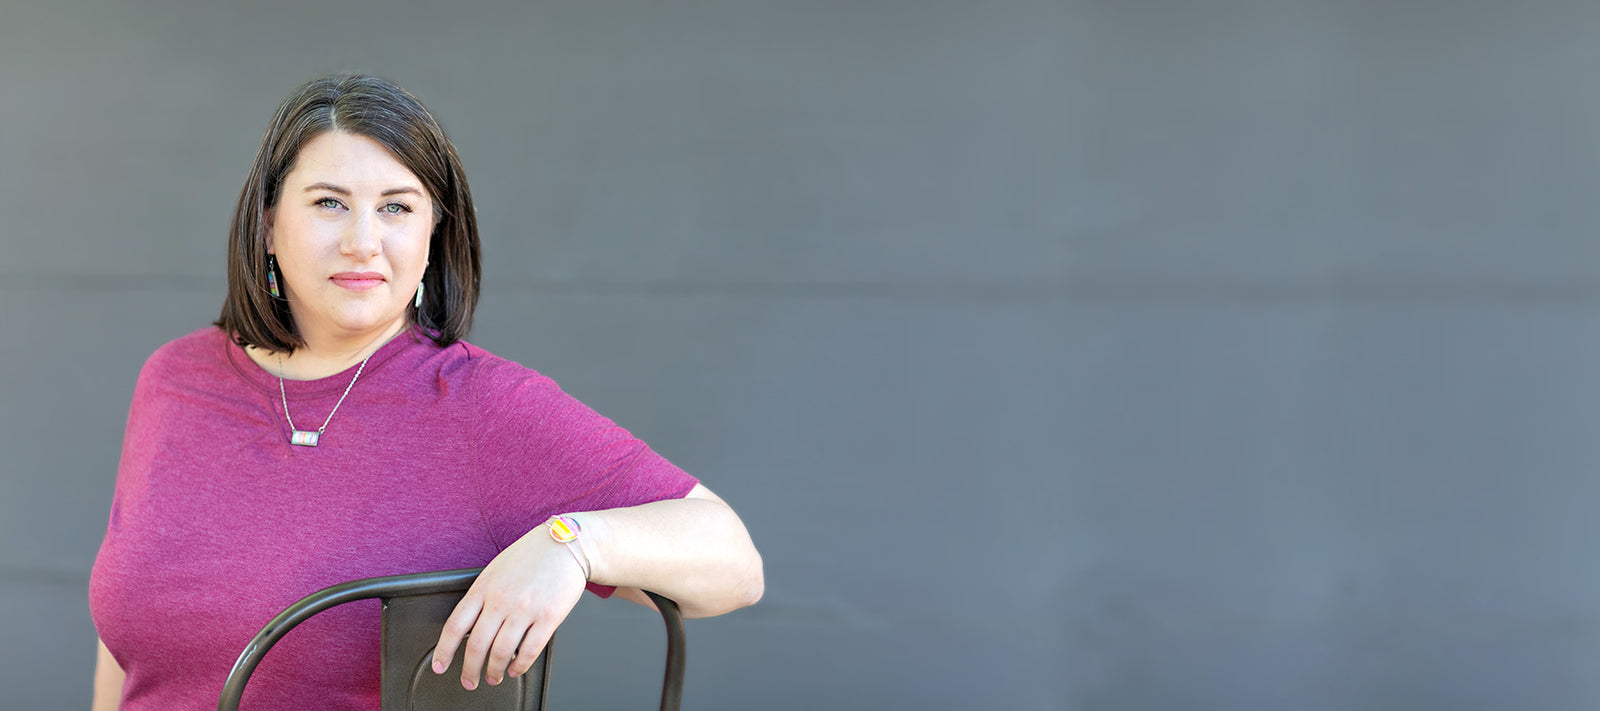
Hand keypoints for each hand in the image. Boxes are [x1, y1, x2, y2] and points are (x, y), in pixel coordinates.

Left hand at [431, 523, 587, 688]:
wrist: (566, 544)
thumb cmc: (531, 554)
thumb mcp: (496, 568)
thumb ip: (482, 594)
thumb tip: (471, 625)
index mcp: (484, 587)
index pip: (455, 625)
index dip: (444, 650)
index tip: (439, 666)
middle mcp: (501, 599)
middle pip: (476, 645)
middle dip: (469, 670)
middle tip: (469, 681)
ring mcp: (525, 609)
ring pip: (501, 652)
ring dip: (494, 671)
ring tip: (493, 677)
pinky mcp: (548, 617)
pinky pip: (529, 650)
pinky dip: (519, 666)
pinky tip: (515, 669)